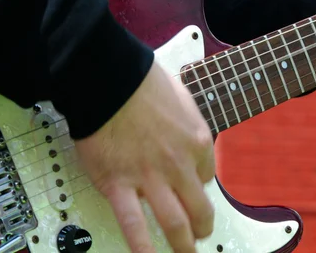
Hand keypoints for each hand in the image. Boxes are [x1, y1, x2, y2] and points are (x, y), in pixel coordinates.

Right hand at [75, 61, 214, 252]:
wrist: (109, 79)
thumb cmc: (142, 81)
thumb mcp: (181, 97)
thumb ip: (189, 121)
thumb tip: (186, 133)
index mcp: (197, 142)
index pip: (206, 176)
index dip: (198, 185)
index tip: (191, 189)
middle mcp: (179, 165)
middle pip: (199, 208)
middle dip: (202, 228)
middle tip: (199, 236)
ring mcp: (151, 178)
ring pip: (175, 223)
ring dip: (182, 246)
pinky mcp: (120, 185)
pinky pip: (134, 224)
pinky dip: (142, 247)